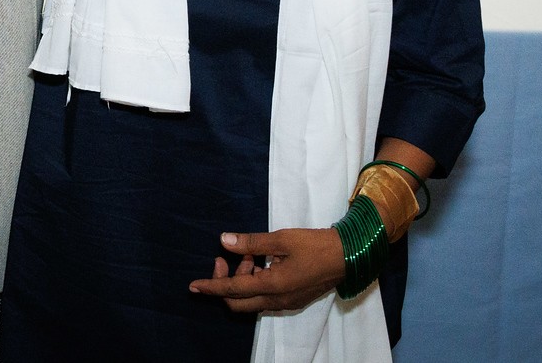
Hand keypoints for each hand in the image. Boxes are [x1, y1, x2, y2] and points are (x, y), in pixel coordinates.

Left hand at [188, 228, 344, 313]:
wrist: (348, 256)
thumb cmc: (315, 245)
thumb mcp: (281, 239)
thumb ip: (251, 242)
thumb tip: (223, 240)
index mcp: (272, 286)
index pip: (233, 289)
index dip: (211, 286)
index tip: (193, 286)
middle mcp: (277, 299)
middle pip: (238, 302)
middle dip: (224, 283)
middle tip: (223, 259)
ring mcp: (286, 302)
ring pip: (252, 300)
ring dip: (243, 280)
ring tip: (250, 255)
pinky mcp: (293, 299)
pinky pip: (265, 297)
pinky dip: (256, 282)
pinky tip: (261, 263)